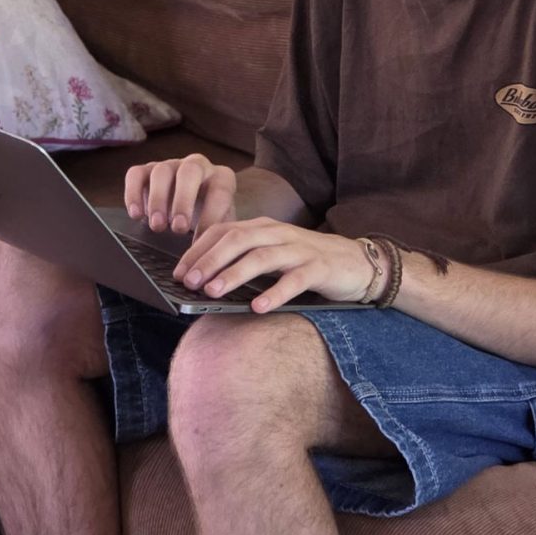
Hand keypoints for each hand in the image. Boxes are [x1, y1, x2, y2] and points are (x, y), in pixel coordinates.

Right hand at [124, 153, 236, 237]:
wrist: (191, 209)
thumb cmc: (209, 218)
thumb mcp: (220, 225)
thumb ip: (218, 236)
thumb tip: (211, 257)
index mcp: (221, 178)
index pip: (219, 191)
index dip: (211, 215)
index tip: (201, 240)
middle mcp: (197, 165)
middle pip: (190, 172)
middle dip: (183, 201)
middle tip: (178, 229)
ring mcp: (170, 165)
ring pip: (161, 172)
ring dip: (158, 200)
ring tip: (157, 226)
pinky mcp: (147, 170)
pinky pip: (136, 174)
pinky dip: (133, 193)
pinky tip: (136, 215)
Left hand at [173, 217, 376, 311]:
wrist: (357, 262)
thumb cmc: (306, 261)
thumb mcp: (272, 254)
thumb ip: (244, 259)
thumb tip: (204, 279)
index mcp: (263, 227)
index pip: (224, 231)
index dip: (199, 250)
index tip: (178, 272)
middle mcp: (279, 233)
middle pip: (237, 240)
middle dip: (209, 260)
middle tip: (188, 282)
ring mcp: (300, 249)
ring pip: (262, 257)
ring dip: (234, 274)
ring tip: (212, 292)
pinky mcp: (319, 268)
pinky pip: (294, 280)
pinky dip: (274, 293)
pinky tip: (257, 307)